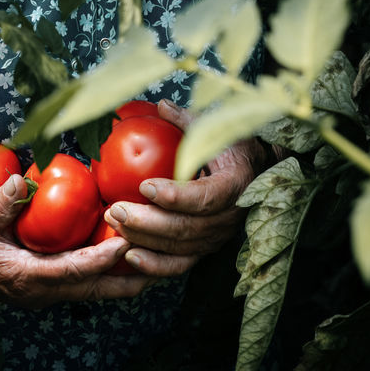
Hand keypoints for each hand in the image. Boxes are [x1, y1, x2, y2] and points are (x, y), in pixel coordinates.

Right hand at [0, 173, 150, 306]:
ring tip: (153, 261)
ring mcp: (44, 291)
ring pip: (91, 288)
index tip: (127, 242)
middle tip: (160, 262)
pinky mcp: (44, 284)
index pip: (74, 271)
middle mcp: (41, 291)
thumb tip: (23, 180)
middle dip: (127, 279)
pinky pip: (81, 280)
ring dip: (120, 277)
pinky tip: (119, 253)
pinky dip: (103, 270)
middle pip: (94, 289)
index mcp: (28, 278)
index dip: (102, 258)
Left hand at [102, 101, 269, 277]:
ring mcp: (216, 237)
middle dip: (147, 221)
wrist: (255, 174)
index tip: (145, 186)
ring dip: (144, 239)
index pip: (205, 198)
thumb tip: (161, 105)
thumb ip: (188, 121)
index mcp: (234, 185)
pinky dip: (155, 265)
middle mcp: (228, 218)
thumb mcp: (216, 129)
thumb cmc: (232, 148)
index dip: (175, 196)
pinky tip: (129, 256)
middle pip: (186, 228)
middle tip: (115, 208)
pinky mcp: (205, 249)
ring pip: (179, 248)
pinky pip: (180, 264)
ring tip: (114, 223)